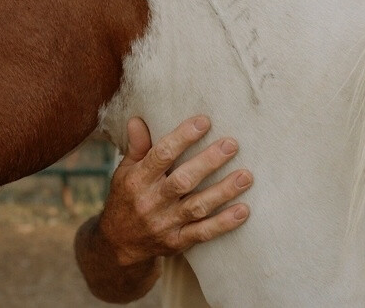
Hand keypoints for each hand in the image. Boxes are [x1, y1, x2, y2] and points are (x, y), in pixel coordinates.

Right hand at [97, 116, 251, 266]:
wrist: (118, 245)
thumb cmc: (126, 198)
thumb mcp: (124, 171)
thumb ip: (136, 146)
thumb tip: (137, 119)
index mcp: (138, 180)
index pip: (161, 155)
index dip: (183, 137)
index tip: (204, 121)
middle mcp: (151, 202)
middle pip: (183, 181)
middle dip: (208, 162)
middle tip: (231, 145)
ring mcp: (165, 224)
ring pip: (197, 206)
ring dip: (223, 192)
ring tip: (245, 176)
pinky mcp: (176, 242)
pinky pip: (202, 233)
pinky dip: (223, 223)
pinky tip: (243, 210)